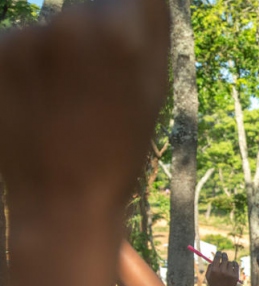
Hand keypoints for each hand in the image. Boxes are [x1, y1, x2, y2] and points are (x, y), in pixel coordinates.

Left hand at [0, 0, 169, 209]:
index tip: (125, 50)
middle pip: (87, 9)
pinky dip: (25, 70)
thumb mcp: (153, 89)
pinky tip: (36, 106)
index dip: (130, 21)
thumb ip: (148, 27)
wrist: (60, 202)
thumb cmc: (118, 152)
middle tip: (94, 90)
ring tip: (63, 105)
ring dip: (56, 55)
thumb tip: (135, 0)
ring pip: (50, 29)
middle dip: (94, 37)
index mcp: (122, 33)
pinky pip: (17, 47)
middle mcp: (71, 23)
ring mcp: (26, 37)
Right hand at [206, 252, 239, 285]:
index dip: (218, 254)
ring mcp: (229, 273)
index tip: (219, 252)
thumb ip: (210, 267)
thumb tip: (214, 259)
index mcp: (214, 270)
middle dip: (224, 255)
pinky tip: (233, 265)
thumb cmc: (214, 284)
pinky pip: (236, 265)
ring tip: (226, 267)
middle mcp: (222, 271)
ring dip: (228, 263)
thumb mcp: (208, 277)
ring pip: (230, 262)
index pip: (217, 258)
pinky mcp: (235, 276)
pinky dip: (234, 264)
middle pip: (224, 258)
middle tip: (224, 254)